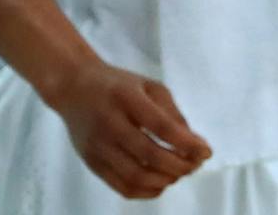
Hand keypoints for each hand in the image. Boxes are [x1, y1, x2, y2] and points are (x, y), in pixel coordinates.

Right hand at [48, 60, 210, 199]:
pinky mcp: (91, 162)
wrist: (72, 87)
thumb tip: (194, 147)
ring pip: (136, 176)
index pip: (161, 126)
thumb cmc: (117, 85)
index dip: (187, 144)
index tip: (205, 151)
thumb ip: (172, 113)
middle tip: (194, 164)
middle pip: (150, 155)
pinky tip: (159, 183)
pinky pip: (122, 187)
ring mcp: (97, 146)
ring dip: (165, 180)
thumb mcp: (148, 86)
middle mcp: (109, 123)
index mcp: (125, 97)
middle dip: (181, 165)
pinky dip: (147, 192)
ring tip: (177, 173)